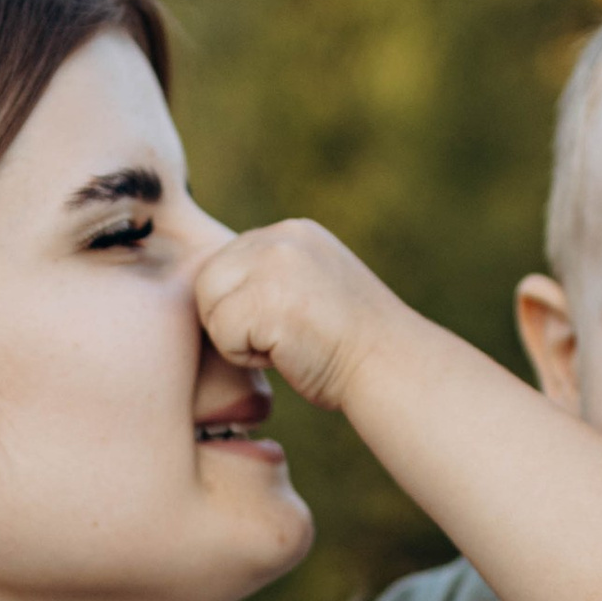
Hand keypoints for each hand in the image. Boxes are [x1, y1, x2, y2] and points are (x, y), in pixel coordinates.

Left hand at [194, 220, 411, 415]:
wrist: (392, 368)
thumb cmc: (353, 346)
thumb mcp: (312, 288)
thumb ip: (273, 275)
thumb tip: (220, 285)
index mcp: (294, 232)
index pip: (229, 262)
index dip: (243, 303)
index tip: (284, 325)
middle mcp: (282, 236)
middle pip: (210, 277)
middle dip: (231, 316)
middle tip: (279, 339)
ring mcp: (274, 263)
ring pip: (209, 302)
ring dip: (235, 335)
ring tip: (282, 346)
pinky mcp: (267, 298)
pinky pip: (220, 331)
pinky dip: (244, 356)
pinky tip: (285, 355)